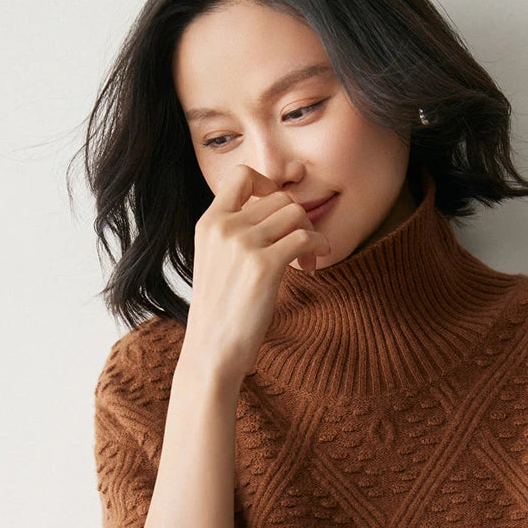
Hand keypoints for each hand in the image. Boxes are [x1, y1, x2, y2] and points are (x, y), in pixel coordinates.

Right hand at [183, 165, 331, 383]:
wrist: (211, 352)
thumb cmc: (218, 313)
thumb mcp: (214, 262)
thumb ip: (233, 234)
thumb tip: (272, 215)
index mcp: (209, 223)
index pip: (242, 175)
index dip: (268, 184)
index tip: (280, 210)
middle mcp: (224, 227)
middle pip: (280, 198)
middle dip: (298, 220)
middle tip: (300, 249)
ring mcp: (244, 244)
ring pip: (296, 214)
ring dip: (311, 234)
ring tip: (306, 261)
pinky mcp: (264, 266)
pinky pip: (305, 237)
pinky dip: (318, 247)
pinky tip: (314, 263)